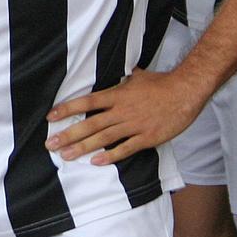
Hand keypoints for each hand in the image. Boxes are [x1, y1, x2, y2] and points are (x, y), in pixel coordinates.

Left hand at [44, 69, 206, 165]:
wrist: (186, 92)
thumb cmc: (162, 83)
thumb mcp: (138, 76)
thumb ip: (124, 79)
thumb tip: (119, 74)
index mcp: (118, 94)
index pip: (87, 102)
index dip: (68, 109)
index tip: (51, 116)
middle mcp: (122, 110)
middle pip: (90, 123)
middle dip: (69, 134)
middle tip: (50, 144)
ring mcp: (134, 125)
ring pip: (103, 138)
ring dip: (83, 147)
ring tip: (65, 156)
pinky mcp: (146, 138)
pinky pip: (125, 149)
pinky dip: (110, 156)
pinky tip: (96, 162)